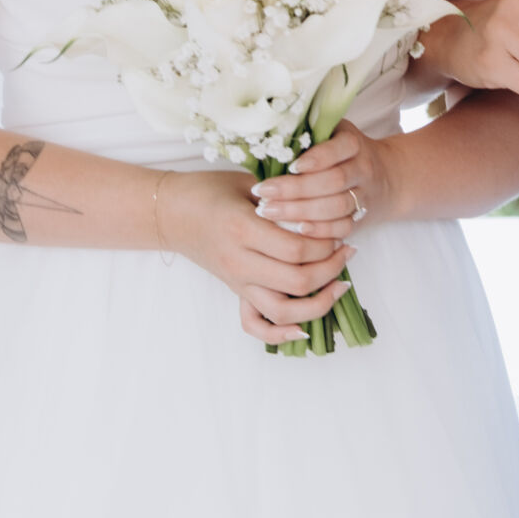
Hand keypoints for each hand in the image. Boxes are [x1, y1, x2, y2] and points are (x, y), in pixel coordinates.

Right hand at [162, 168, 355, 346]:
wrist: (170, 213)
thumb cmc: (209, 190)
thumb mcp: (246, 182)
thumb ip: (282, 194)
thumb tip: (323, 199)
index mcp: (243, 230)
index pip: (297, 249)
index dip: (327, 244)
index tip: (341, 230)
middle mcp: (240, 262)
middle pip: (298, 281)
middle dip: (332, 268)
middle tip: (348, 249)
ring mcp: (237, 282)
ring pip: (284, 311)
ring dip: (319, 303)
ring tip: (341, 283)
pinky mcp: (235, 292)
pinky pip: (256, 325)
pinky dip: (280, 334)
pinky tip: (304, 327)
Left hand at [249, 122, 394, 240]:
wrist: (385, 177)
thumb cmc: (341, 152)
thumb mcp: (331, 134)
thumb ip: (307, 135)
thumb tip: (266, 140)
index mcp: (353, 143)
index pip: (338, 149)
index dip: (316, 158)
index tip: (290, 166)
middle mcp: (363, 169)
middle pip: (333, 181)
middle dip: (296, 189)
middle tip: (263, 193)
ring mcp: (364, 195)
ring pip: (336, 207)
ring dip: (301, 212)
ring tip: (269, 212)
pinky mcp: (361, 218)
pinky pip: (343, 228)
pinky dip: (320, 231)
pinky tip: (296, 230)